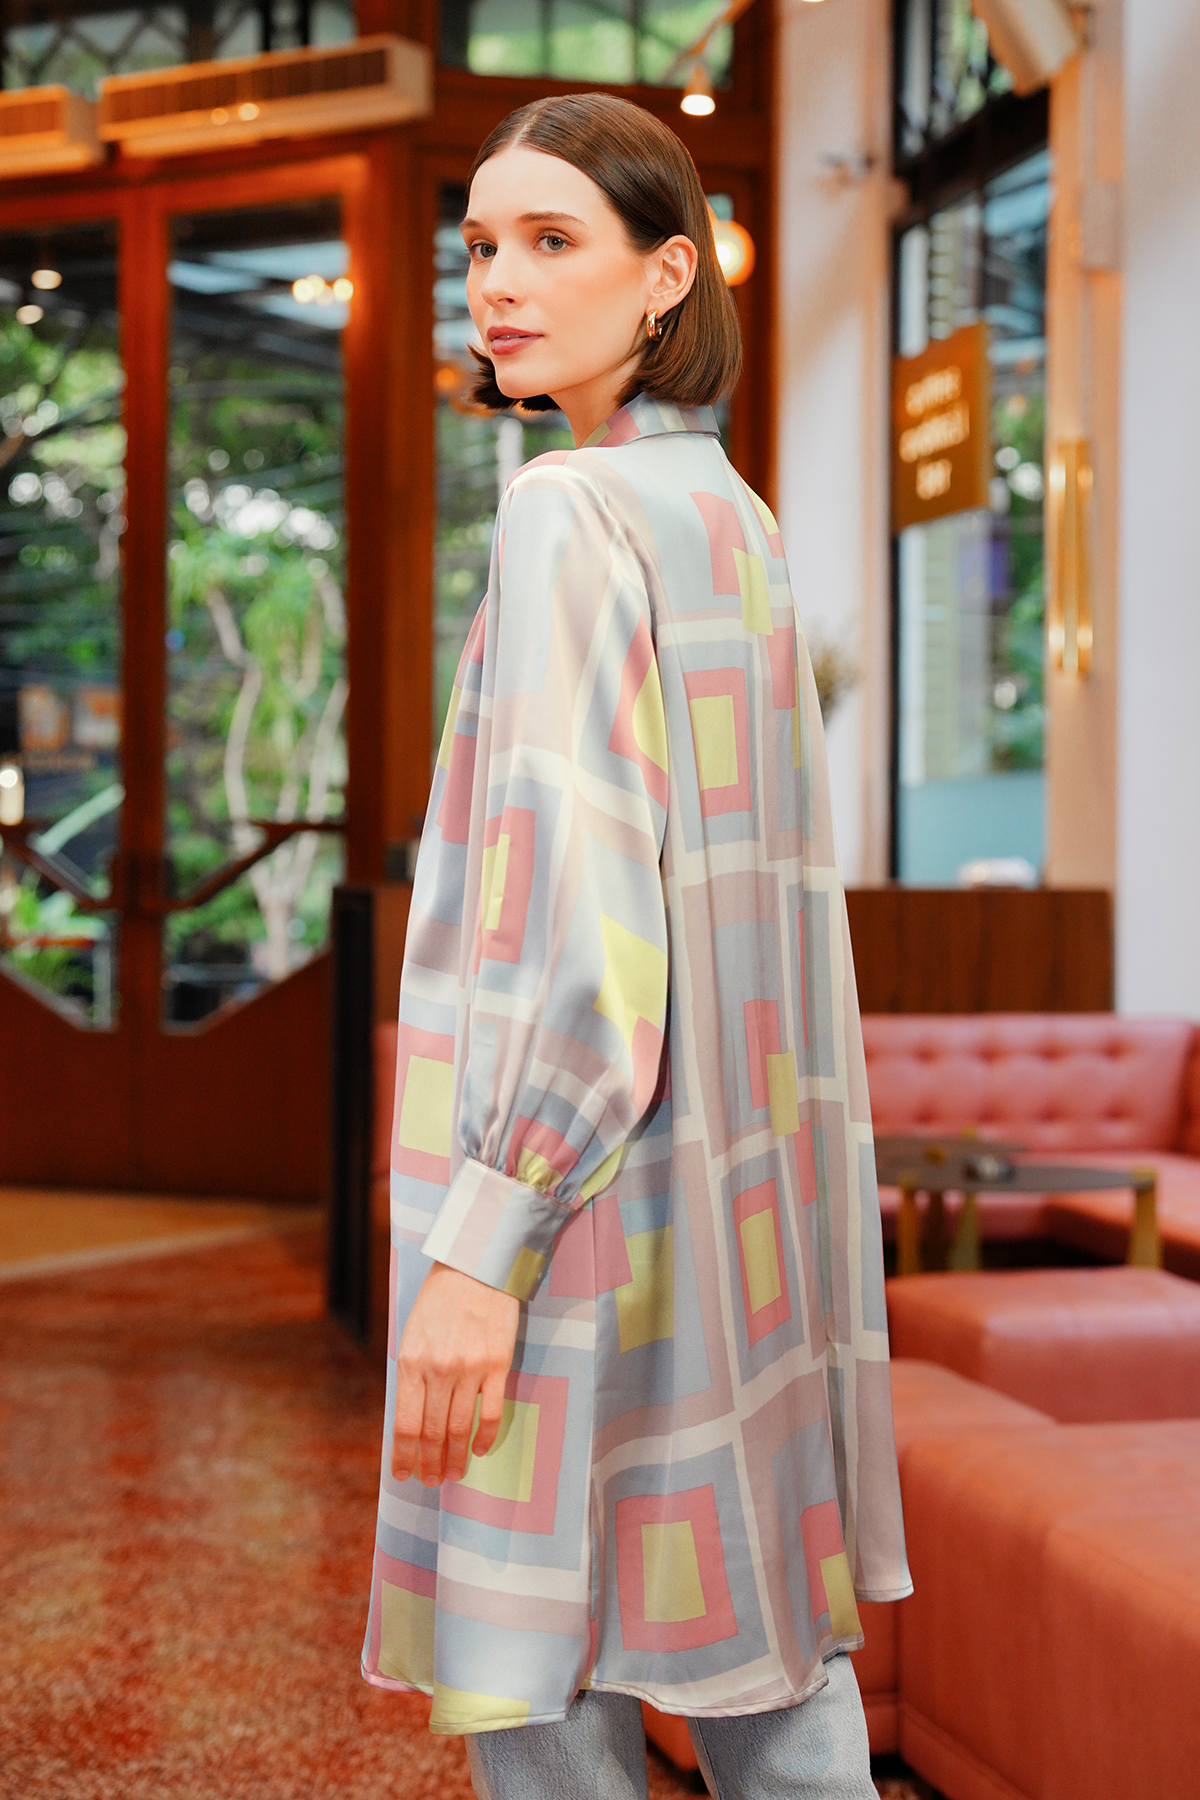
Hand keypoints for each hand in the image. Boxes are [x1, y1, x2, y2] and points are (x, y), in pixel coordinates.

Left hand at [391, 1262, 519, 1487]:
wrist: (475, 1266)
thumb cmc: (439, 1300)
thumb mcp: (412, 1335)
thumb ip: (411, 1374)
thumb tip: (412, 1418)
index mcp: (411, 1362)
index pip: (406, 1424)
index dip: (404, 1456)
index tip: (404, 1475)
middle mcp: (438, 1370)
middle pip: (433, 1432)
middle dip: (430, 1463)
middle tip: (432, 1481)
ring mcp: (470, 1369)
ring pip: (461, 1428)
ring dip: (456, 1457)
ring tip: (454, 1473)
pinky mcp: (498, 1364)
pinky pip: (491, 1412)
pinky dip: (485, 1436)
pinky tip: (480, 1449)